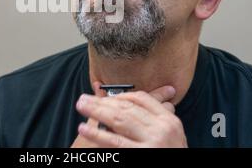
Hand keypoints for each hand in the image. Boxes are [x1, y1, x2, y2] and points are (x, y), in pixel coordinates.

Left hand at [71, 82, 185, 147]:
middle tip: (83, 98)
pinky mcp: (141, 155)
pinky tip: (84, 128)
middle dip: (102, 101)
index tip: (104, 96)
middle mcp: (162, 129)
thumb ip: (153, 120)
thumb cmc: (169, 153)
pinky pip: (115, 143)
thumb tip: (127, 105)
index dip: (120, 96)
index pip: (142, 99)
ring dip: (96, 111)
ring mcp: (152, 143)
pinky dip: (97, 134)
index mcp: (169, 121)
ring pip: (119, 121)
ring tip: (81, 106)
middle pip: (126, 108)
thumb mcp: (170, 136)